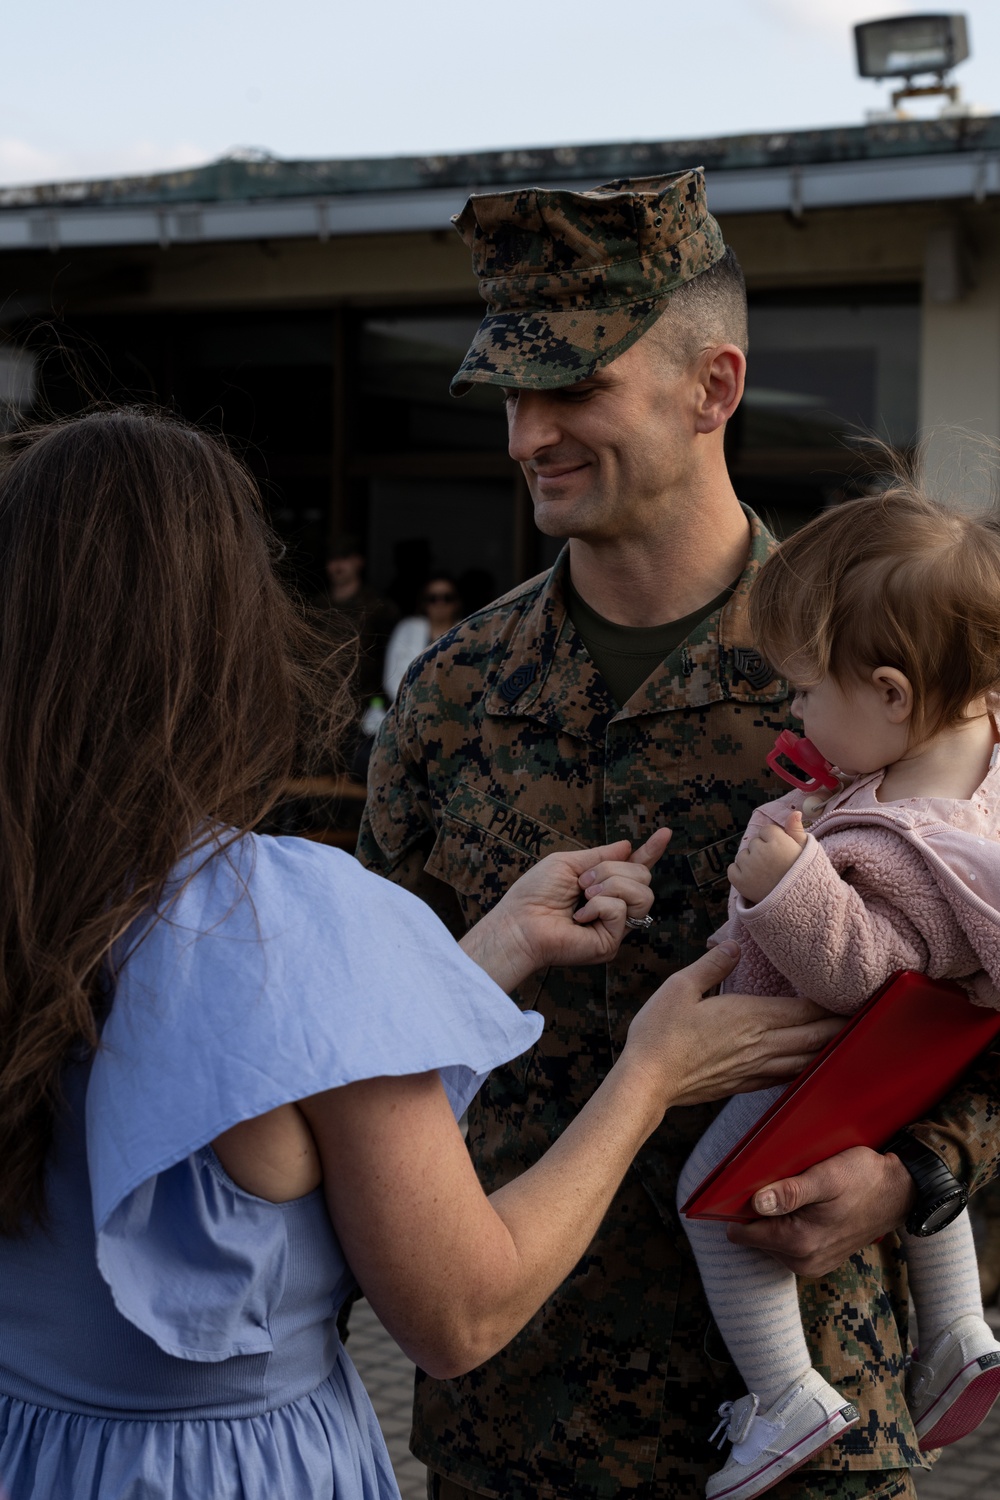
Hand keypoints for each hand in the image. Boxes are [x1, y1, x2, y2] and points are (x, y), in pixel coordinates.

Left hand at [461, 830, 670, 991]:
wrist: (519, 922)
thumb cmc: (534, 893)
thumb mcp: (568, 863)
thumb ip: (599, 856)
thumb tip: (628, 845)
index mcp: (603, 886)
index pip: (635, 867)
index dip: (652, 850)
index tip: (666, 832)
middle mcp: (614, 906)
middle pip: (643, 875)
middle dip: (613, 870)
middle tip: (583, 882)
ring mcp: (615, 926)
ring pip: (642, 893)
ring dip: (610, 885)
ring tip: (584, 896)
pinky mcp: (611, 943)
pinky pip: (622, 911)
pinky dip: (599, 906)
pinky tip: (580, 916)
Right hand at [618, 943, 843, 1112]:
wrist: (647, 1082)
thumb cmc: (659, 1033)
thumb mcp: (680, 986)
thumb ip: (712, 964)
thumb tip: (734, 945)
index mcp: (750, 1016)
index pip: (804, 1009)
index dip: (832, 1001)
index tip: (853, 992)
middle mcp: (761, 1044)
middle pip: (815, 1036)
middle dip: (842, 1026)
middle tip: (867, 1016)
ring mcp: (755, 1068)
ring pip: (806, 1059)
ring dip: (829, 1049)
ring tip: (849, 1040)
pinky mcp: (744, 1084)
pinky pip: (786, 1076)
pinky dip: (806, 1069)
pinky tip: (810, 1065)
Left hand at [727, 1146, 917, 1274]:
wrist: (899, 1193)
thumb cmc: (864, 1179)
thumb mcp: (826, 1176)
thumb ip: (790, 1192)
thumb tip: (756, 1203)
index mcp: (798, 1242)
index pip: (742, 1232)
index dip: (740, 1208)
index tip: (749, 1187)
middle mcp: (802, 1261)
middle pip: (756, 1236)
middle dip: (761, 1212)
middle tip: (782, 1185)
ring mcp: (811, 1264)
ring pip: (771, 1240)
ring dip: (777, 1219)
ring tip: (799, 1195)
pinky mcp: (819, 1261)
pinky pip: (788, 1245)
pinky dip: (791, 1226)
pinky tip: (807, 1208)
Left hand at [728, 811, 807, 904]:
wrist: (799, 907)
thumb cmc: (803, 877)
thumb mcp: (805, 852)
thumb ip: (796, 831)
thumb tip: (795, 812)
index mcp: (778, 841)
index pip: (766, 831)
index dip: (774, 842)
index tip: (782, 854)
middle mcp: (761, 851)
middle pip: (754, 843)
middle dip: (761, 852)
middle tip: (775, 867)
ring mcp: (749, 866)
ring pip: (742, 856)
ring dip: (750, 863)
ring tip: (766, 876)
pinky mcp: (739, 881)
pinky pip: (732, 870)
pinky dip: (739, 874)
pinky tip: (754, 881)